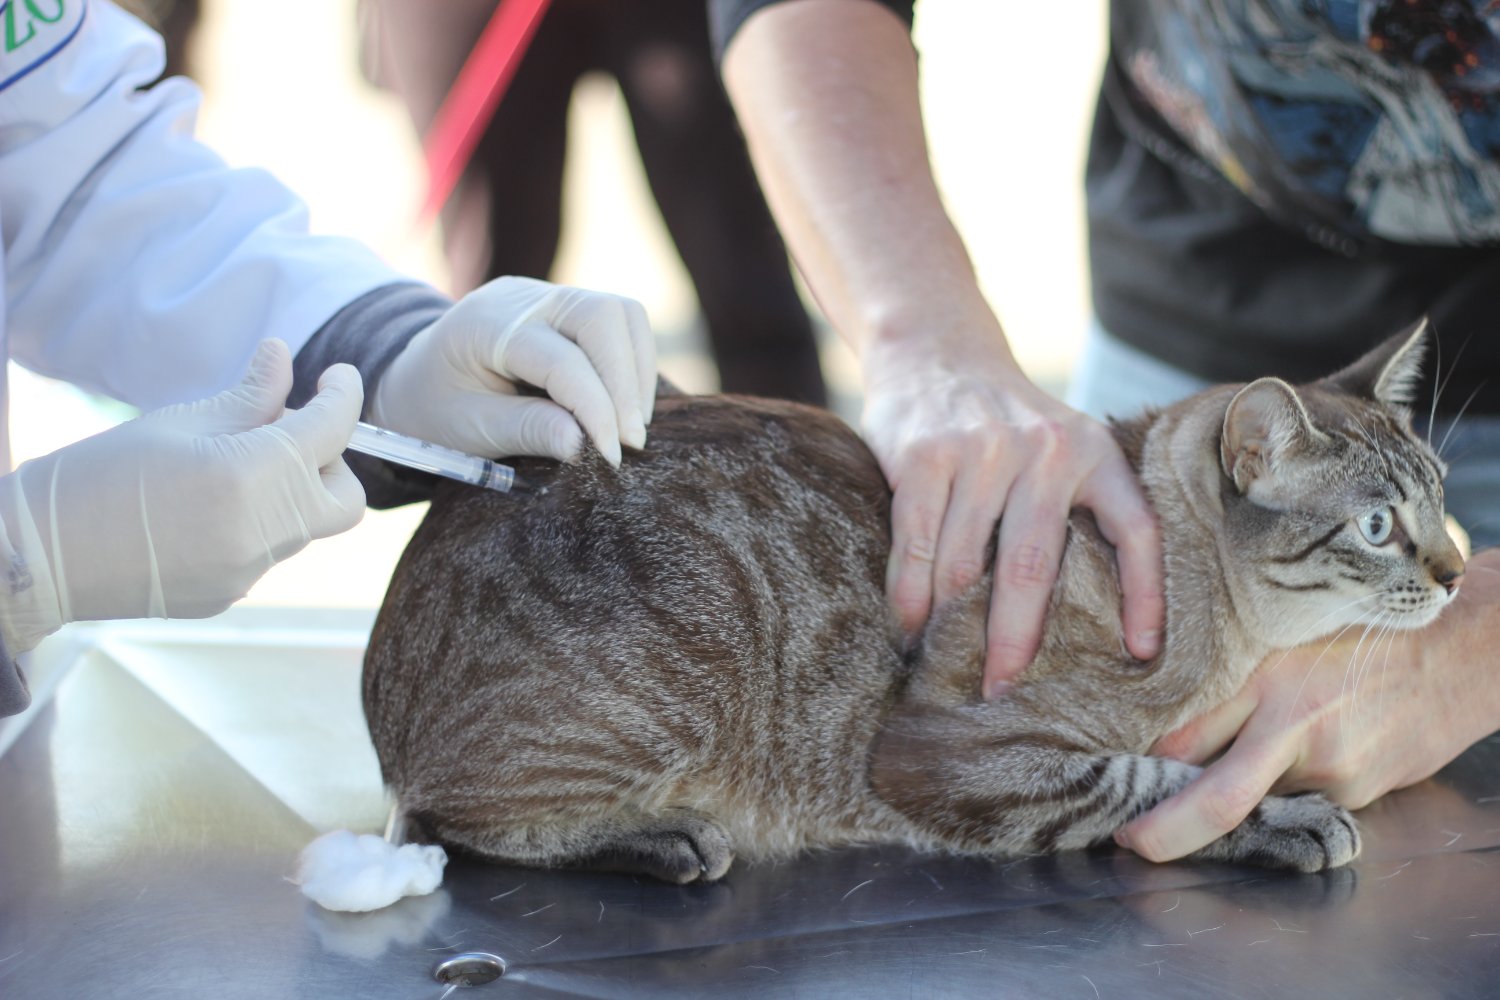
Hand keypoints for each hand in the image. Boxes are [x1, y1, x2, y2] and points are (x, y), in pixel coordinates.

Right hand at [0, 339, 363, 651]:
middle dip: (329, 459)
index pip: (332, 429)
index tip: (337, 377)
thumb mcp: (178, 422)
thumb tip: (284, 358)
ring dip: (289, 490)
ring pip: (305, 525)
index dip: (343, 394)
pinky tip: (204, 507)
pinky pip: (267, 551)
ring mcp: (249, 573)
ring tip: (229, 465)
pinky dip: (256, 522)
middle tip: (287, 431)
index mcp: (251, 477)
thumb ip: (248, 396)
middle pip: (345, 496)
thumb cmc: (98, 475)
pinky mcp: (231, 595)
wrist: (39, 557)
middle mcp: (263, 533)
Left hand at [369, 276, 656, 465]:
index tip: (612, 457)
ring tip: (629, 428)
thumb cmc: (435, 408)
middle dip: (625, 383)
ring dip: (636, 373)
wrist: (415, 380)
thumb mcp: (469, 428)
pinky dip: (633, 366)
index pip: (563, 360)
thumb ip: (526, 430)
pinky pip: (622, 325)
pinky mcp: (569, 309)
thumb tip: (583, 444)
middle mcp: (523, 298)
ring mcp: (549, 297)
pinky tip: (623, 409)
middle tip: (630, 442)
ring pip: (622, 314)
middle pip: (603, 316)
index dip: (596, 410)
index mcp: (487, 325)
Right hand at [862, 335, 1163, 697]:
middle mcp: (1043, 450)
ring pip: (962, 564)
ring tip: (942, 668)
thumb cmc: (1004, 420)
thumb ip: (1076, 505)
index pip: (1136, 531)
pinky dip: (908, 596)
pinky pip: (915, 545)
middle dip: (1013, 642)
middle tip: (1000, 692)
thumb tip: (1096, 619)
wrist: (935, 347)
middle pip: (1032, 569)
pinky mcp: (925, 455)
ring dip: (948, 625)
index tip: (1142, 655)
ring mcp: (980, 450)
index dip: (1145, 597)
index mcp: (1093, 452)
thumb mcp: (1060, 443)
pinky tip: (907, 629)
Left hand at [1115, 548, 1499, 862]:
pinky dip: (1279, 790)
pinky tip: (1289, 761)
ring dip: (1230, 799)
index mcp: (1270, 679)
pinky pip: (1297, 800)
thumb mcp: (1282, 632)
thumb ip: (1228, 668)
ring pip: (1257, 800)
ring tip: (1215, 780)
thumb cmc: (1362, 631)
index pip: (1186, 736)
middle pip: (1217, 799)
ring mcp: (1331, 771)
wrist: (1462, 654)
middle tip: (1130, 841)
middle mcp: (1297, 730)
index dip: (1144, 764)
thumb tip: (1166, 709)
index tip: (1114, 778)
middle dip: (1166, 831)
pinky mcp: (1357, 794)